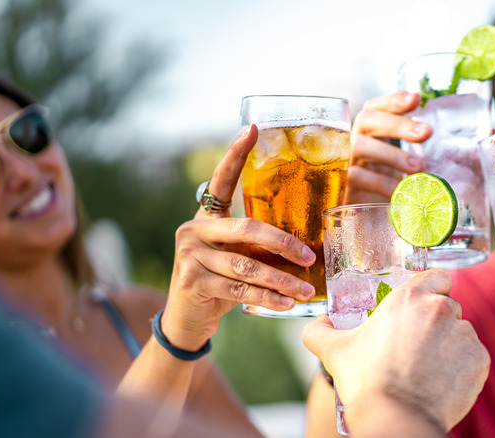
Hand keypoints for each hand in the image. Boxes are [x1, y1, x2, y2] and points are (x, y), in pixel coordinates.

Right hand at [163, 125, 316, 349]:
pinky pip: (239, 289)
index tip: (252, 129)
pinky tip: (286, 304)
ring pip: (247, 265)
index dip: (236, 154)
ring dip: (281, 279)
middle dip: (283, 243)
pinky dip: (267, 298)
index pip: (222, 180)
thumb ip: (253, 244)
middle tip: (309, 256)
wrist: (184, 319)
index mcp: (206, 217)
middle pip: (247, 228)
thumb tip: (304, 244)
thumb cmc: (218, 281)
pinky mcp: (193, 282)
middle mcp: (194, 230)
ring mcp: (190, 256)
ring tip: (306, 289)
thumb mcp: (233, 255)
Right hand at [302, 269, 489, 431]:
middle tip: (417, 345)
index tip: (422, 306)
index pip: (437, 276)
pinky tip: (442, 381)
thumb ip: (320, 331)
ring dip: (450, 345)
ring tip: (428, 368)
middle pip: (448, 307)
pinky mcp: (479, 360)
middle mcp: (442, 309)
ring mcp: (465, 334)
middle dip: (436, 323)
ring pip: (461, 333)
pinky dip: (463, 367)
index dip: (431, 289)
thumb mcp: (334, 350)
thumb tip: (318, 323)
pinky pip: (474, 357)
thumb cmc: (366, 381)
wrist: (396, 417)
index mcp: (411, 297)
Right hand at [344, 92, 430, 203]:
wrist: (356, 222)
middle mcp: (351, 142)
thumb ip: (413, 158)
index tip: (417, 99)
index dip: (393, 101)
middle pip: (366, 119)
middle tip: (427, 132)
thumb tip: (438, 151)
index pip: (374, 108)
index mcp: (367, 135)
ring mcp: (342, 162)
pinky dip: (384, 183)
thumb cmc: (381, 190)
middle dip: (397, 123)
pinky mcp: (340, 185)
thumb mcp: (397, 169)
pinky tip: (403, 191)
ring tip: (420, 167)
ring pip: (361, 146)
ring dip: (393, 154)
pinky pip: (358, 177)